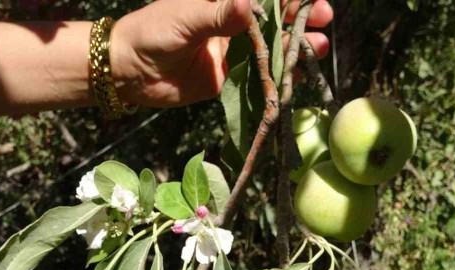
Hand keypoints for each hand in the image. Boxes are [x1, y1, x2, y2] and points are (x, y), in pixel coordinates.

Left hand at [110, 0, 333, 107]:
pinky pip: (262, 73)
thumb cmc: (152, 33)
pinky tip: (300, 71)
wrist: (130, 72)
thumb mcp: (185, 19)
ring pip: (274, 44)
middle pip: (276, 17)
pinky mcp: (232, 76)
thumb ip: (218, 16)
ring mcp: (235, 48)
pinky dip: (282, 73)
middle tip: (324, 17)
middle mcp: (233, 21)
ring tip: (320, 44)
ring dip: (298, 44)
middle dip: (301, 16)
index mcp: (222, 0)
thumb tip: (246, 6)